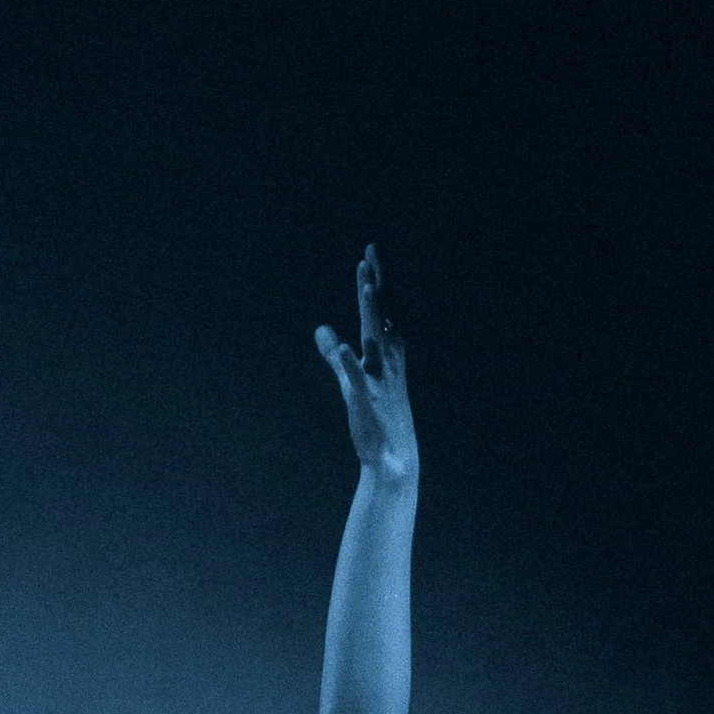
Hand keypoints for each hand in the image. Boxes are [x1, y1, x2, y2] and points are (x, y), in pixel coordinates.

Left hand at [315, 245, 417, 484]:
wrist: (393, 459)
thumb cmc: (375, 417)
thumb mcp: (351, 380)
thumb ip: (336, 355)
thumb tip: (320, 330)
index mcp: (387, 355)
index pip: (383, 311)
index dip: (377, 283)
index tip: (370, 254)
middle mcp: (387, 362)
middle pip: (381, 316)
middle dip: (376, 287)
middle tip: (369, 256)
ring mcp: (378, 379)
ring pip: (375, 340)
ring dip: (372, 314)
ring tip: (367, 287)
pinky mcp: (365, 401)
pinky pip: (357, 379)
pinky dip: (351, 363)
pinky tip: (343, 345)